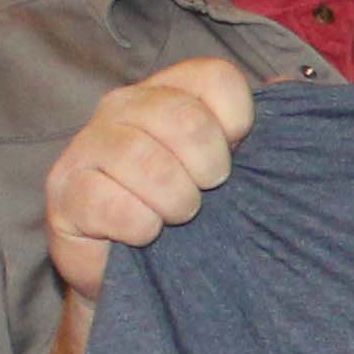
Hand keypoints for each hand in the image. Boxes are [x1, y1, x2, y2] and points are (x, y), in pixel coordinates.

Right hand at [44, 56, 258, 299]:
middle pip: (182, 118)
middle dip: (208, 168)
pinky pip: (109, 203)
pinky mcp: (64, 192)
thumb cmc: (186, 216)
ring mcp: (87, 146)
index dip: (238, 123)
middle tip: (205, 195)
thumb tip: (289, 88)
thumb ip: (261, 129)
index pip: (215, 77)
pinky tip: (143, 234)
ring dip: (174, 201)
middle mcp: (123, 107)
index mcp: (168, 90)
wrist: (135, 276)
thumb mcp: (229, 170)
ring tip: (175, 217)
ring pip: (143, 160)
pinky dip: (139, 226)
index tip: (235, 157)